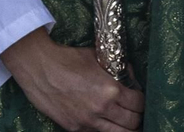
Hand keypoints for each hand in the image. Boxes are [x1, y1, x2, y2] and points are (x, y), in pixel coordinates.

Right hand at [1, 28, 143, 131]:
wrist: (41, 69)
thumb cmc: (70, 59)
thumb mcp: (100, 58)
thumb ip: (119, 69)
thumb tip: (132, 76)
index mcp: (111, 90)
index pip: (139, 104)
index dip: (142, 102)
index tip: (140, 99)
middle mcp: (102, 109)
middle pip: (132, 123)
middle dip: (137, 117)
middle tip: (136, 113)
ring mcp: (87, 121)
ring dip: (124, 128)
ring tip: (125, 123)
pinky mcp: (74, 128)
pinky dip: (104, 130)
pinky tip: (106, 124)